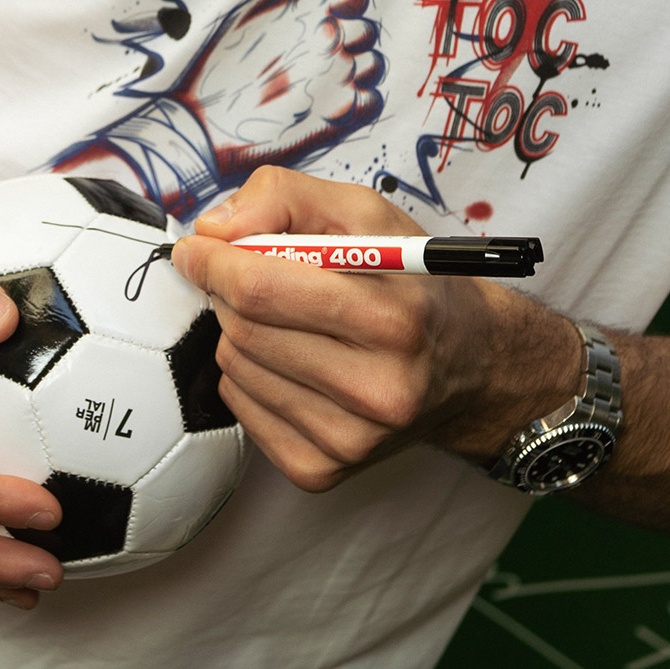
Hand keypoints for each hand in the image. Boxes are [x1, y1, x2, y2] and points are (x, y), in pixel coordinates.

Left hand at [170, 167, 580, 491]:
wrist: (472, 365)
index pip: (262, 288)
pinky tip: (291, 362)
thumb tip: (211, 228)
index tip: (197, 248)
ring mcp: (351, 440)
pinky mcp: (323, 471)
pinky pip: (241, 408)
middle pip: (242, 330)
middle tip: (248, 277)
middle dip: (230, 293)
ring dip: (240, 333)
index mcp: (393, 318)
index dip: (214, 261)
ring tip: (286, 321)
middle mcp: (378, 389)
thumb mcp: (366, 213)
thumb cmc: (411, 281)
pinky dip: (249, 376)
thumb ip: (286, 197)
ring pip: (235, 369)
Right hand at [174, 0, 383, 169]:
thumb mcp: (250, 8)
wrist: (206, 127)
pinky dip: (356, 104)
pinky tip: (326, 106)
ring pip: (373, 65)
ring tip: (318, 84)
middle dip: (347, 42)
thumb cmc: (221, 64)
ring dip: (355, 72)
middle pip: (366, 31)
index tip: (322, 25)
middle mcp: (331, 36)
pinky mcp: (342, 114)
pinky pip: (372, 100)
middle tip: (310, 61)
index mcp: (310, 6)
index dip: (342, 9)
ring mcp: (340, 75)